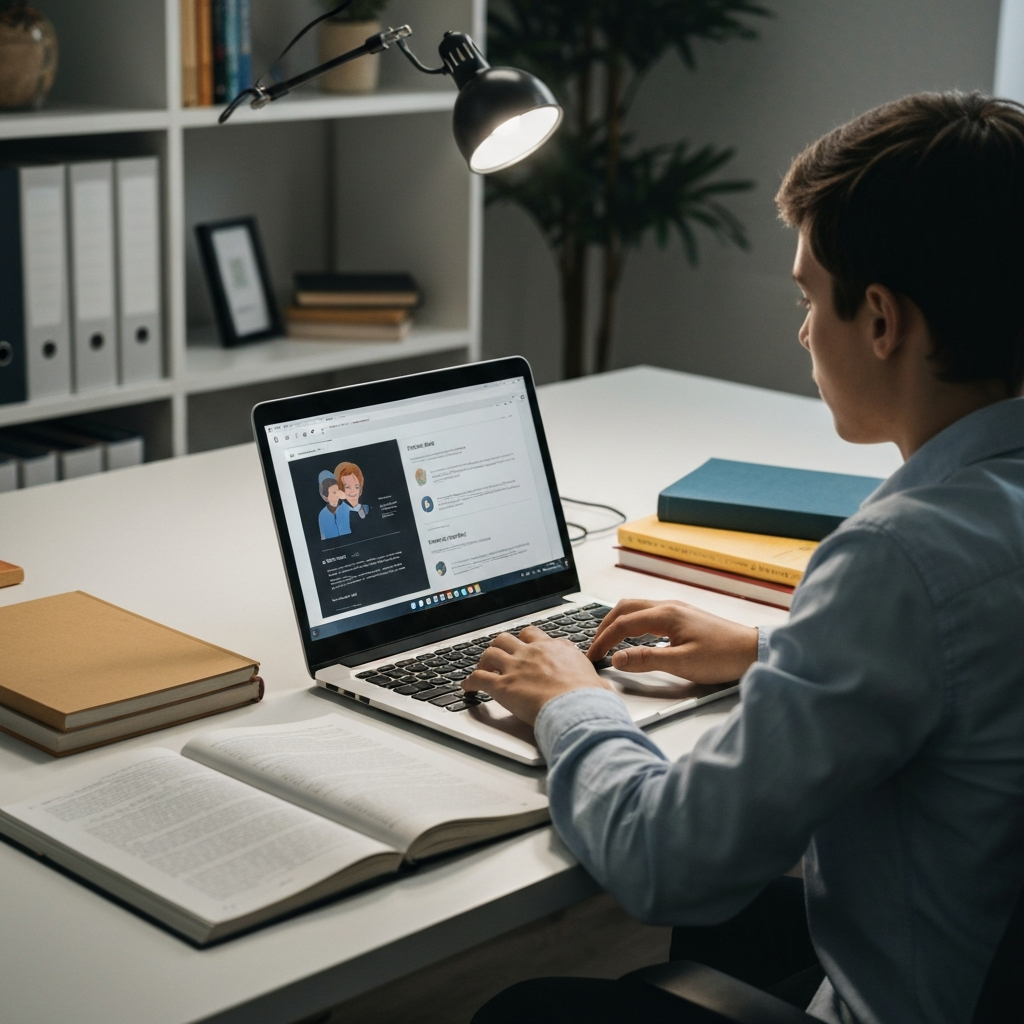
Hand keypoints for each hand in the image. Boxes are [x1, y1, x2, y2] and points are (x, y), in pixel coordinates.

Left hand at [464, 627, 612, 725]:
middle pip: (509, 637)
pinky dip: (470, 682)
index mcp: (556, 649)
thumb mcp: (597, 682)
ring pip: (491, 652)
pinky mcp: (503, 685)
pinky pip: (479, 677)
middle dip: (502, 645)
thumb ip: (595, 681)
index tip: (527, 648)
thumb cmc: (590, 697)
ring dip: (484, 660)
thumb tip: (603, 689)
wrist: (577, 706)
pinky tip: (467, 687)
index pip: (537, 637)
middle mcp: (534, 653)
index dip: (529, 642)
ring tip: (481, 668)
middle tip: (500, 655)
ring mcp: (516, 667)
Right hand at [588, 599, 757, 683]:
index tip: (593, 656)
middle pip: (625, 608)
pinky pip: (648, 614)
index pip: (622, 624)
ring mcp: (676, 610)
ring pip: (636, 608)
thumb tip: (617, 658)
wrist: (752, 651)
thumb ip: (646, 660)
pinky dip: (632, 623)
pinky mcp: (682, 617)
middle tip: (594, 646)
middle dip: (605, 626)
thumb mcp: (682, 663)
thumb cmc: (723, 656)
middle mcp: (668, 606)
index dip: (604, 641)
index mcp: (665, 615)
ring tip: (608, 640)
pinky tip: (633, 637)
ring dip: (618, 622)